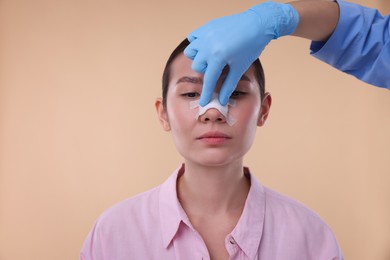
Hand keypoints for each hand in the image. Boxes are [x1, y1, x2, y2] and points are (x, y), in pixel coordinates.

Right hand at [184, 1, 298, 105]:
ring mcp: (206, 34)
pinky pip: (193, 37)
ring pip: (190, 52)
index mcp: (218, 57)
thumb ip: (228, 85)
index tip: (203, 103)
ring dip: (198, 58)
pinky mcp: (206, 26)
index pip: (208, 80)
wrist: (257, 24)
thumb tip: (222, 100)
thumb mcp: (240, 68)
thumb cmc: (251, 46)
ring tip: (210, 57)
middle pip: (197, 66)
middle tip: (217, 68)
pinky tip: (206, 46)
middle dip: (205, 71)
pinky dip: (196, 44)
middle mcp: (208, 45)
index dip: (206, 93)